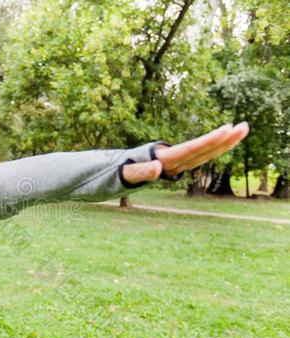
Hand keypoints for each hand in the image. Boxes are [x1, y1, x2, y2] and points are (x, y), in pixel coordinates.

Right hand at [122, 122, 248, 183]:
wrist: (128, 177)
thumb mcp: (130, 171)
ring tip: (244, 128)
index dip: (209, 140)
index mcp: (168, 163)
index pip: (192, 150)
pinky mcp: (185, 161)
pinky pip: (206, 152)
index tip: (225, 130)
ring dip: (227, 141)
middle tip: (244, 127)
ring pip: (209, 153)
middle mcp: (180, 164)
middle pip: (206, 152)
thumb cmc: (127, 171)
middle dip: (225, 140)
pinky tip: (231, 136)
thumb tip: (157, 167)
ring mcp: (184, 164)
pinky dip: (219, 144)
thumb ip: (141, 170)